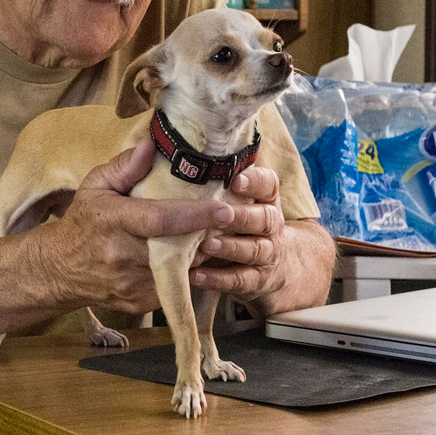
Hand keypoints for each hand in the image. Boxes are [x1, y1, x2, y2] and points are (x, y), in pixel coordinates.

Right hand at [34, 138, 232, 314]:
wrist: (60, 270)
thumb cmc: (83, 221)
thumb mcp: (95, 186)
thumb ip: (124, 166)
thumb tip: (151, 145)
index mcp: (111, 221)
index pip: (158, 220)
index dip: (193, 215)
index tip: (222, 209)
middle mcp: (121, 256)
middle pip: (177, 247)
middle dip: (206, 234)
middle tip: (226, 218)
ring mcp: (131, 284)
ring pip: (182, 269)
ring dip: (200, 252)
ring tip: (210, 233)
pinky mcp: (139, 303)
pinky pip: (174, 286)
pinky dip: (186, 270)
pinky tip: (187, 254)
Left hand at [189, 166, 306, 312]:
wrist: (274, 265)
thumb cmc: (242, 224)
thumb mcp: (239, 201)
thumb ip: (215, 184)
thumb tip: (161, 155)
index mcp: (266, 200)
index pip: (268, 184)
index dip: (254, 182)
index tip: (235, 180)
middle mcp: (271, 225)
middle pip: (264, 218)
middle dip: (241, 217)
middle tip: (220, 214)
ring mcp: (267, 253)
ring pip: (253, 249)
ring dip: (230, 247)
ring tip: (206, 245)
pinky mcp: (257, 279)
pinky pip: (239, 279)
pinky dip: (218, 278)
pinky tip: (196, 275)